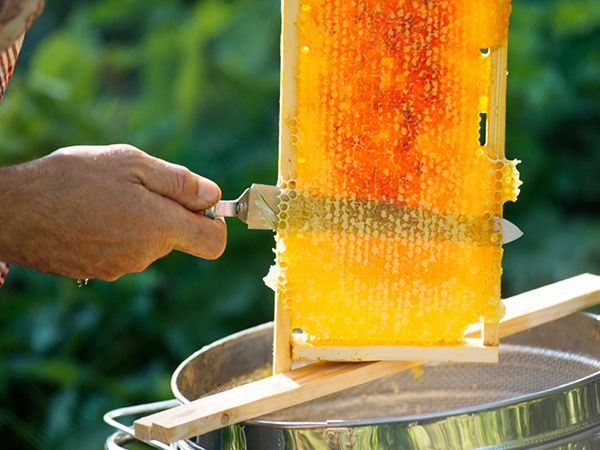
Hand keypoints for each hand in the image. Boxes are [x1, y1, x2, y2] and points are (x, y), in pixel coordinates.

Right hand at [0, 144, 226, 280]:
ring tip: (106, 198)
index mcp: (161, 227)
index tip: (200, 204)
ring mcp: (121, 267)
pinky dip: (118, 232)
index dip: (215, 222)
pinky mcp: (99, 271)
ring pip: (149, 242)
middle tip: (136, 186)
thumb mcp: (131, 163)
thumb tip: (213, 196)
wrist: (13, 212)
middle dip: (168, 212)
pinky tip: (91, 214)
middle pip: (178, 237)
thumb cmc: (72, 179)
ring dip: (140, 220)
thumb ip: (178, 182)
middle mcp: (146, 255)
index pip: (214, 242)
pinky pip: (123, 251)